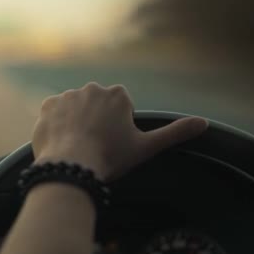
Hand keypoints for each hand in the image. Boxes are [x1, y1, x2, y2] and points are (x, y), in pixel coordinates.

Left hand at [32, 82, 208, 179]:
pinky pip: (54, 115)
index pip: (118, 110)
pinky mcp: (47, 105)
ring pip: (74, 111)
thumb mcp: (146, 147)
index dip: (116, 130)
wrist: (71, 165)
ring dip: (75, 124)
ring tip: (77, 148)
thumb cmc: (110, 157)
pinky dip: (57, 127)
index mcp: (117, 94)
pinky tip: (61, 143)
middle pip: (96, 108)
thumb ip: (174, 133)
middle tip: (94, 148)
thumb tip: (205, 123)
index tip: (112, 145)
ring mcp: (68, 95)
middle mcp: (92, 88)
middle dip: (95, 124)